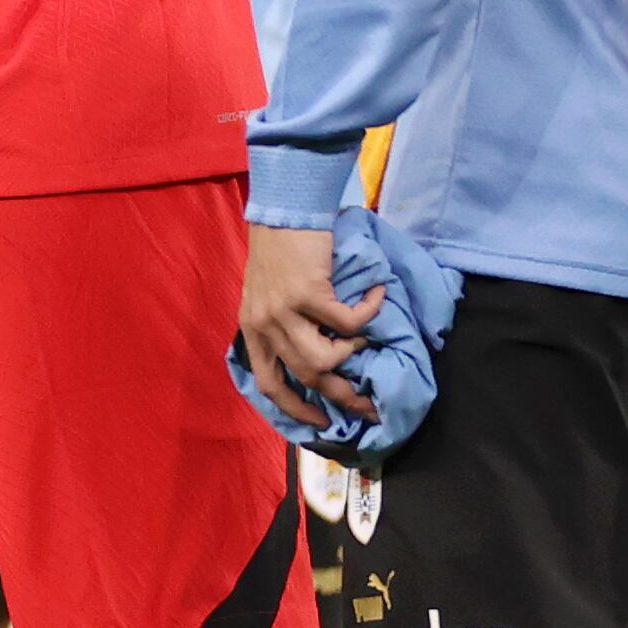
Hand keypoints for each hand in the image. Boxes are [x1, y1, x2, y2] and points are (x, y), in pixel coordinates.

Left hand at [238, 222, 378, 432]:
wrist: (286, 206)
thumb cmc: (280, 247)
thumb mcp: (267, 292)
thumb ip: (282, 323)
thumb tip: (316, 355)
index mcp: (252, 329)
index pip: (269, 383)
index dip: (295, 407)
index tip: (320, 421)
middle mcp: (264, 325)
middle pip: (305, 376)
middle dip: (340, 396)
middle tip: (367, 405)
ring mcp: (284, 310)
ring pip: (326, 358)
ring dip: (353, 353)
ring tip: (365, 339)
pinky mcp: (309, 294)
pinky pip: (349, 322)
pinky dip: (368, 312)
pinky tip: (375, 295)